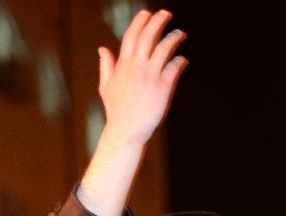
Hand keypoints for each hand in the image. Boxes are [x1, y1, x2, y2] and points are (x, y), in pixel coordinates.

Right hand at [80, 10, 187, 215]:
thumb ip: (106, 66)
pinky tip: (183, 60)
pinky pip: (174, 68)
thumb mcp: (106, 87)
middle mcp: (136, 67)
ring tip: (180, 33)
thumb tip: (102, 49)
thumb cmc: (117, 112)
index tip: (146, 13)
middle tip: (166, 13)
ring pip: (163, 48)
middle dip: (157, 21)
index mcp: (123, 64)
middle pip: (148, 36)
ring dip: (173, 38)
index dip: (139, 22)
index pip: (131, 35)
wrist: (126, 132)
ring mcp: (149, 76)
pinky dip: (180, 61)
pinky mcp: (162, 88)